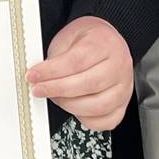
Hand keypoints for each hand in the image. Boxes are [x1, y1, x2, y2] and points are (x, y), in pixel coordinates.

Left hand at [29, 15, 132, 130]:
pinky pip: (106, 121)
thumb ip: (56, 57)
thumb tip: (39, 76)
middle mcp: (119, 66)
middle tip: (39, 89)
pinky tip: (74, 108)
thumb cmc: (88, 40)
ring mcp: (124, 87)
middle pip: (88, 84)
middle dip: (57, 89)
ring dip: (69, 105)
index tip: (34, 75)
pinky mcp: (123, 104)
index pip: (77, 61)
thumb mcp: (69, 38)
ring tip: (55, 97)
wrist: (106, 42)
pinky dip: (87, 120)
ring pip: (98, 106)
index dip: (52, 71)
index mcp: (106, 44)